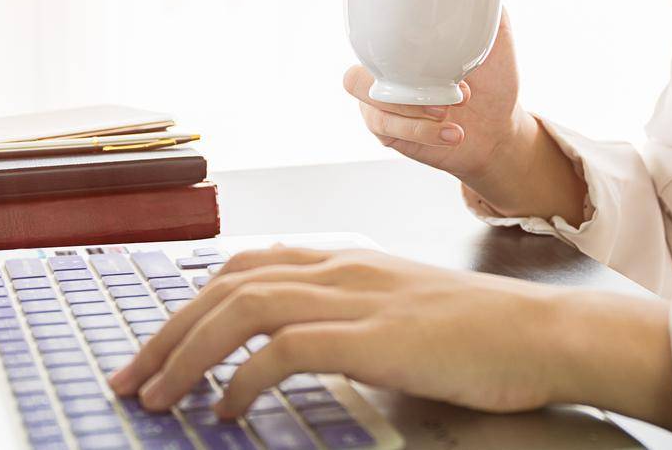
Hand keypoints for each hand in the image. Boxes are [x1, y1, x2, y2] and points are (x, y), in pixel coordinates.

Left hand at [107, 244, 671, 430]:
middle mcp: (341, 268)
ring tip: (158, 397)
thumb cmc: (482, 333)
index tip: (158, 345)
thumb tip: (297, 344)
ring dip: (187, 353)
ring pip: (241, 307)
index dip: (191, 302)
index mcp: (346, 261)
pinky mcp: (371, 336)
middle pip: (227, 284)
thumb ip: (351, 315)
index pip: (246, 265)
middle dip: (168, 331)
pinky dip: (242, 378)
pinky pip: (282, 349)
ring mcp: (355, 299)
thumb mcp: (403, 310)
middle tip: (130, 378)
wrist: (541, 333)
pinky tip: (227, 410)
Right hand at [343, 0, 531, 187]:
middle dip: (400, 85)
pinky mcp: (387, 131)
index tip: (416, 42)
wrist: (499, 130)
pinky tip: (453, 133)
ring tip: (452, 110)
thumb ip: (480, 3)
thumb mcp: (496, 40)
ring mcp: (382, 103)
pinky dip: (422, 132)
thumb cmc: (494, 79)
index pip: (367, 32)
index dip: (373, 33)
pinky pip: (386, 128)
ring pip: (369, 102)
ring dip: (412, 110)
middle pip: (354, 75)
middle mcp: (385, 71)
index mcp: (403, 44)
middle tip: (455, 89)